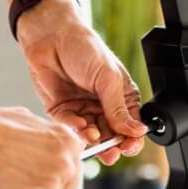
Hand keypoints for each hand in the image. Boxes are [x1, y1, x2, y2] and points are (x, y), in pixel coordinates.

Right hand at [0, 105, 86, 188]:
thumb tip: (50, 145)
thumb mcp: (25, 118)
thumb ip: (45, 135)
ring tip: (5, 186)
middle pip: (68, 182)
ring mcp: (51, 185)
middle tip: (19, 178)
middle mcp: (65, 162)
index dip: (53, 165)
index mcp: (66, 139)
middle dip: (48, 182)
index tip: (36, 167)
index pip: (74, 160)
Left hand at [16, 0, 149, 164]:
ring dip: (94, 139)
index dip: (132, 138)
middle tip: (111, 152)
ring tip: (94, 137)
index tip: (129, 146)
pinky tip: (80, 125)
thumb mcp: (108, 78)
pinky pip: (71, 127)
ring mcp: (83, 109)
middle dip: (112, 146)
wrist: (50, 37)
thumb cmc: (84, 48)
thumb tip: (137, 131)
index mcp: (122, 96)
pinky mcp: (63, 111)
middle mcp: (103, 106)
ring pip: (92, 135)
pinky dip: (76, 129)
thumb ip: (119, 108)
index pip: (131, 125)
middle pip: (112, 136)